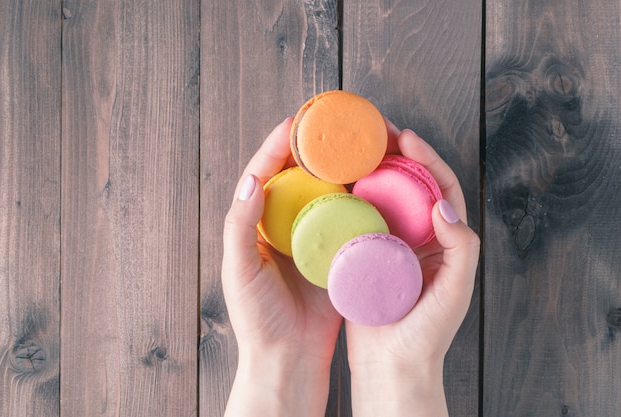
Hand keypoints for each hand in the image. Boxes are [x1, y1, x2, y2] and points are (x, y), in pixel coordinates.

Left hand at [222, 117, 342, 416]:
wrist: (289, 358)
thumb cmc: (257, 319)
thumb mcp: (239, 272)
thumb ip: (240, 226)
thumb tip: (251, 179)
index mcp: (254, 223)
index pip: (264, 173)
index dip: (278, 145)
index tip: (297, 121)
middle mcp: (282, 224)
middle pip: (297, 174)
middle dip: (314, 147)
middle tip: (335, 125)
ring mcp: (310, 236)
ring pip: (324, 190)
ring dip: (338, 166)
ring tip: (356, 144)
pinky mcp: (334, 251)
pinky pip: (346, 216)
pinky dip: (357, 196)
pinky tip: (372, 182)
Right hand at [345, 121, 480, 416]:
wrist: (391, 367)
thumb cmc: (426, 335)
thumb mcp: (454, 293)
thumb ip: (461, 248)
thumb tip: (445, 205)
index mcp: (445, 241)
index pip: (441, 188)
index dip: (427, 159)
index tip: (406, 138)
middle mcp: (419, 237)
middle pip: (410, 184)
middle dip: (396, 153)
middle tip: (377, 130)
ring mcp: (391, 244)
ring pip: (384, 196)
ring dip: (372, 168)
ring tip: (356, 146)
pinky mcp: (365, 254)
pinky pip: (360, 217)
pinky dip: (351, 195)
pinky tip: (336, 181)